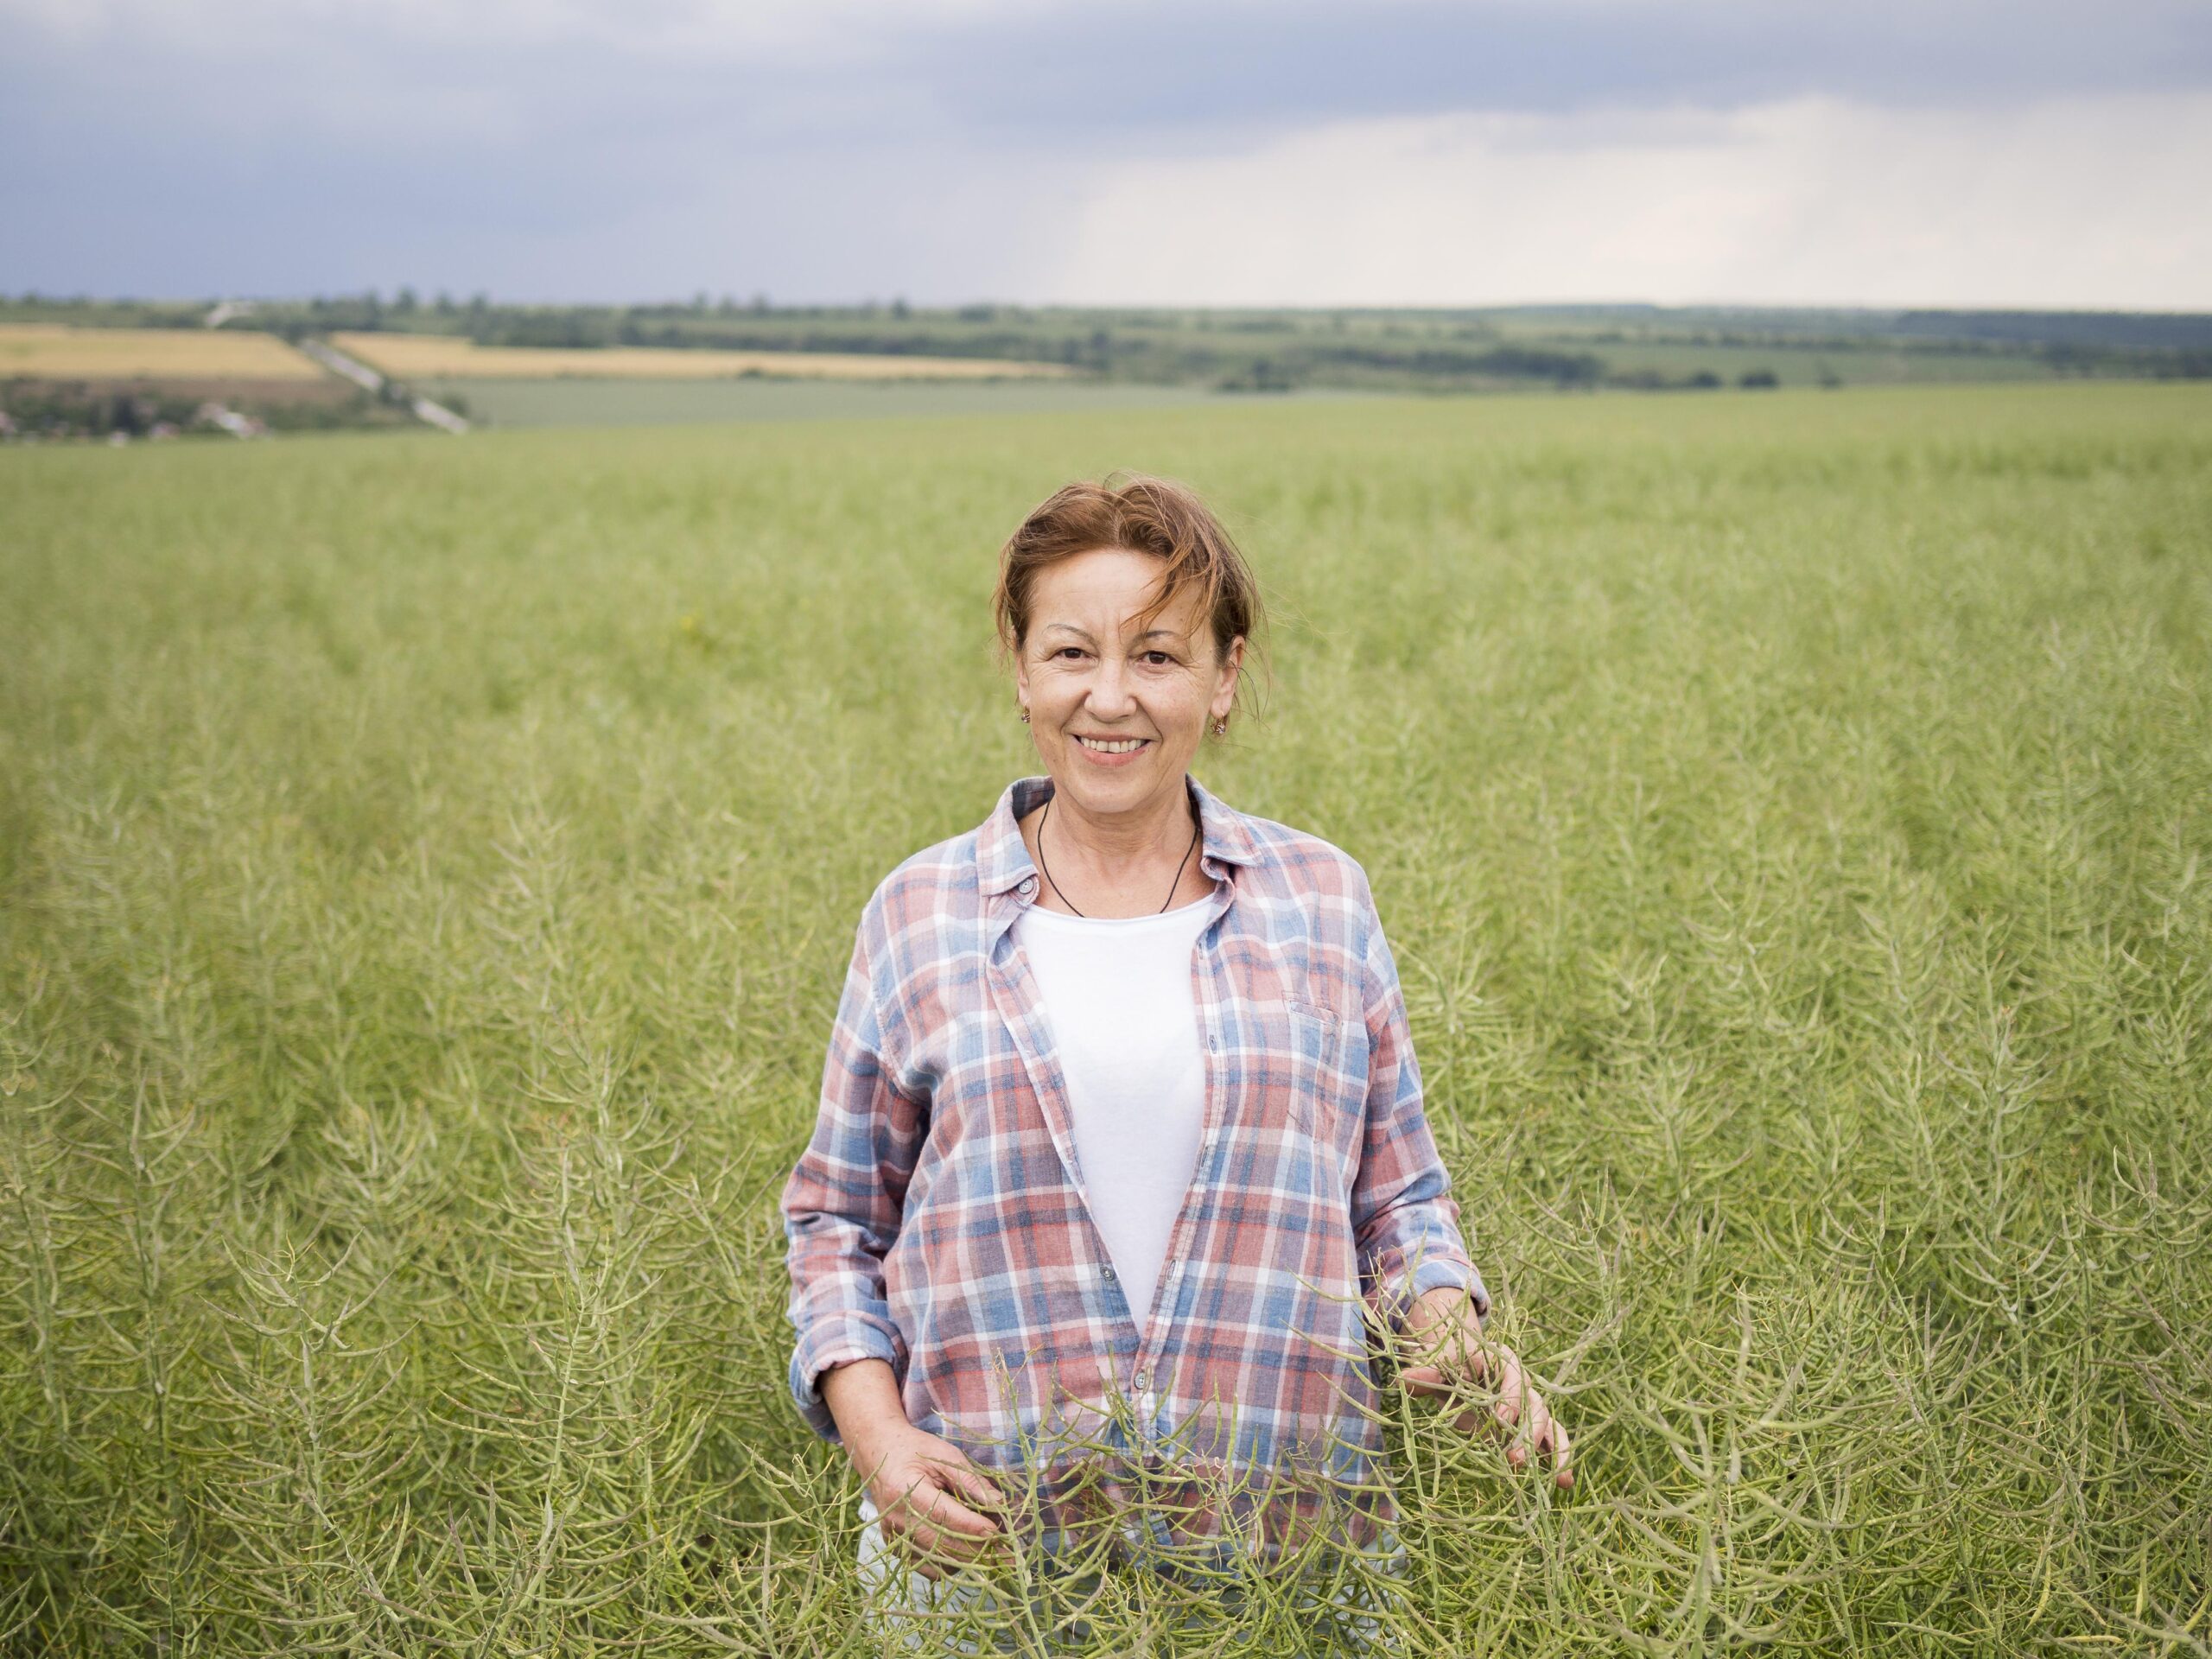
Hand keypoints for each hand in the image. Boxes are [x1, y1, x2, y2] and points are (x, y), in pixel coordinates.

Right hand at [847, 1419, 1008, 1579]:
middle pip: (940, 1545)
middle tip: (1005, 1555)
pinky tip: (964, 1554)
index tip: (999, 1534)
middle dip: (976, 1551)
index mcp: (906, 1490)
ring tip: (991, 1556)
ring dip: (965, 1561)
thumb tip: (999, 1504)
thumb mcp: (945, 1455)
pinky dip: (947, 1564)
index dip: (972, 1527)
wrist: (878, 1453)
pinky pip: (924, 1565)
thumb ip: (971, 1480)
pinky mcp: (894, 1545)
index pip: (944, 1516)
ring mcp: (893, 1535)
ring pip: (934, 1561)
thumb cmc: (915, 1450)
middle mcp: (896, 1518)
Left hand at [1396, 1286, 1572, 1488]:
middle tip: (1514, 1460)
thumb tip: (1402, 1378)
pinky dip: (1560, 1458)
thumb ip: (1427, 1375)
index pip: (1513, 1376)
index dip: (1510, 1397)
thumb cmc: (1452, 1369)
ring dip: (1553, 1450)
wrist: (1464, 1370)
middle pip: (1534, 1405)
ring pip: (1549, 1424)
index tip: (1502, 1419)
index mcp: (1503, 1362)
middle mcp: (1524, 1383)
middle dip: (1527, 1434)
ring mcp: (1531, 1406)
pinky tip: (1565, 1483)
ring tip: (1555, 1477)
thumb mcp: (1440, 1371)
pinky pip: (1554, 1439)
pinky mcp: (1533, 1426)